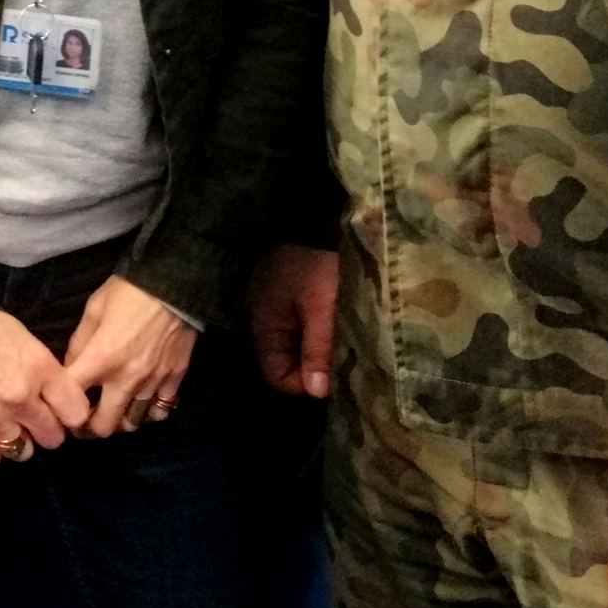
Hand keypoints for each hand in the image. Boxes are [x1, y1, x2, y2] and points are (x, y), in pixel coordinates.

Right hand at [0, 292, 91, 465]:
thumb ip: (43, 369)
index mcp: (40, 368)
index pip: (77, 412)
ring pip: (23, 451)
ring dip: (20, 442)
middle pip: (53, 438)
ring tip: (11, 428)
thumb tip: (56, 395)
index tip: (64, 413)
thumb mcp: (24, 338)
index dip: (73, 415)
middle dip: (48, 430)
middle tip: (36, 421)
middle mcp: (21, 397)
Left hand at [63, 275, 194, 436]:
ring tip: (115, 410)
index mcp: (101, 359)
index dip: (60, 408)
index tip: (59, 408)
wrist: (176, 283)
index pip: (71, 399)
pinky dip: (149, 412)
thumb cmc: (129, 291)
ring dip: (119, 421)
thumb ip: (80, 342)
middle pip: (103, 427)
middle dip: (89, 428)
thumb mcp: (94, 308)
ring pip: (132, 424)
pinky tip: (143, 401)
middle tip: (86, 418)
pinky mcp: (174, 379)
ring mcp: (152, 382)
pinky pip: (160, 411)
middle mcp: (126, 379)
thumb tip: (70, 368)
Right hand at [248, 244, 335, 398]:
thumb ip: (318, 350)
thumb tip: (317, 392)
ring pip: (295, 344)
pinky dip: (317, 330)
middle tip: (344, 361)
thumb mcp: (323, 308)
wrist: (313, 215)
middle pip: (286, 361)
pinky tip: (336, 325)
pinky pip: (300, 325)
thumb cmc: (318, 262)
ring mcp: (274, 305)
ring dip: (318, 348)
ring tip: (343, 343)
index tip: (334, 377)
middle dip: (313, 366)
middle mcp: (263, 319)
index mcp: (264, 324)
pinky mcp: (288, 294)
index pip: (277, 375)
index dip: (304, 383)